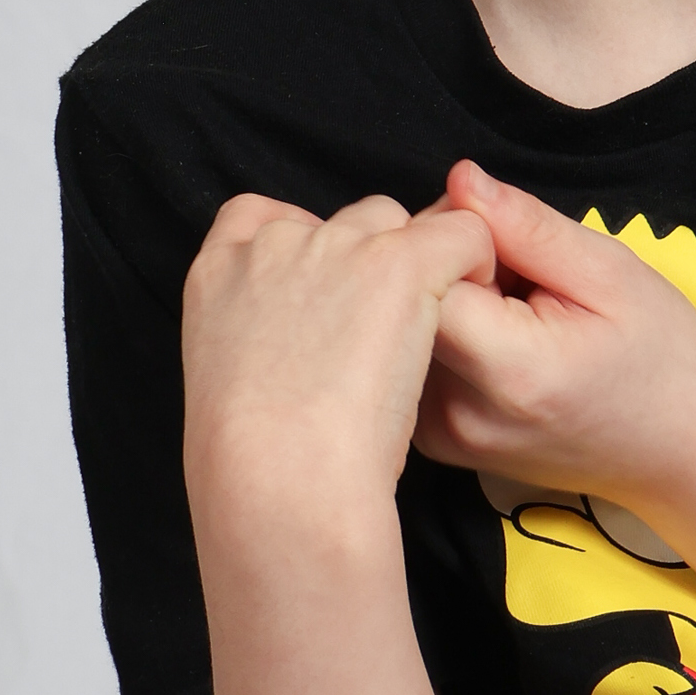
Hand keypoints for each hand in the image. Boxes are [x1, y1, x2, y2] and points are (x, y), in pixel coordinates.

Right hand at [181, 191, 494, 528]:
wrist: (279, 478)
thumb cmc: (255, 464)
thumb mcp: (224, 385)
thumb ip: (253, 340)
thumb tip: (294, 345)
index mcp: (219, 270)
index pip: (257, 216)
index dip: (305, 249)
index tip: (326, 299)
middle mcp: (277, 243)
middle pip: (341, 222)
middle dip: (367, 266)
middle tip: (381, 337)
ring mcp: (337, 246)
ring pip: (398, 224)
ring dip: (417, 264)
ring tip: (426, 332)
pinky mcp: (398, 262)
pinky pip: (461, 233)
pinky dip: (476, 261)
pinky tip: (473, 309)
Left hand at [413, 166, 695, 508]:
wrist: (682, 452)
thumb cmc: (661, 358)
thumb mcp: (611, 272)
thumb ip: (527, 225)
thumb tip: (458, 179)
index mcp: (510, 370)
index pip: (424, 275)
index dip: (457, 240)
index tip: (510, 244)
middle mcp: (460, 414)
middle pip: (406, 301)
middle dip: (451, 264)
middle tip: (521, 274)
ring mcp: (443, 436)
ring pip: (405, 327)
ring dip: (449, 300)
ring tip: (517, 314)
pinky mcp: (437, 442)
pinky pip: (415, 359)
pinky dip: (448, 335)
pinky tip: (500, 343)